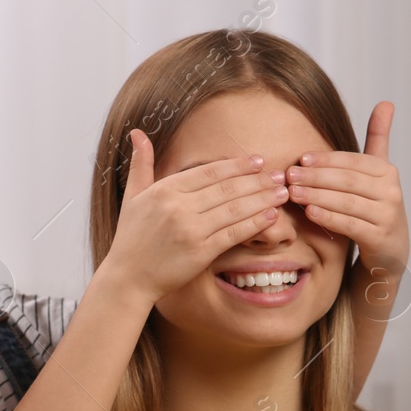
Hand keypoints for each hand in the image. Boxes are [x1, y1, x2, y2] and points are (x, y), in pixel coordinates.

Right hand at [102, 129, 289, 305]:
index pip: (209, 171)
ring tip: (282, 192)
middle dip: (257, 180)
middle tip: (280, 175)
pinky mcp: (200, 252)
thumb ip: (141, 164)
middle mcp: (178, 206)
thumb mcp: (132, 196)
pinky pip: (234, 233)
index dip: (237, 165)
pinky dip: (255, 223)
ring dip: (262, 199)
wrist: (128, 278)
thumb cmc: (131, 237)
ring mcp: (190, 229)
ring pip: (234, 208)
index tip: (258, 161)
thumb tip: (138, 133)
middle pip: (227, 187)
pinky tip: (271, 215)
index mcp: (165, 189)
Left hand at [287, 101, 408, 321]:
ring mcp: (388, 216)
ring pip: (347, 202)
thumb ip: (378, 138)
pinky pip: (351, 224)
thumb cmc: (375, 207)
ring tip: (293, 193)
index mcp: (387, 172)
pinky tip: (310, 213)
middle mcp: (391, 192)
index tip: (301, 159)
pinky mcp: (381, 238)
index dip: (326, 160)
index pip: (353, 161)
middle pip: (348, 180)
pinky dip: (329, 217)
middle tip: (289, 176)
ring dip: (318, 196)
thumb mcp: (377, 173)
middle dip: (316, 177)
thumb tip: (385, 102)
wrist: (390, 251)